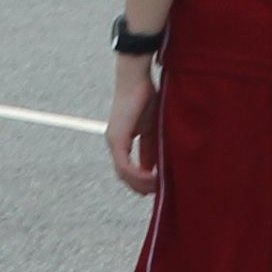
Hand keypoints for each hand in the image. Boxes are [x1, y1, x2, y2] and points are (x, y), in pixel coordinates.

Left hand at [108, 56, 164, 195]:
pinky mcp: (117, 139)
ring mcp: (114, 142)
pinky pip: (125, 165)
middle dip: (140, 187)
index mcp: (122, 140)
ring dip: (140, 183)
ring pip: (123, 173)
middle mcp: (115, 143)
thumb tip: (156, 167)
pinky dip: (138, 174)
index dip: (140, 181)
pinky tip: (152, 178)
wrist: (136, 79)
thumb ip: (152, 147)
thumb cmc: (146, 97)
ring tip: (157, 187)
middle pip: (124, 175)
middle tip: (156, 193)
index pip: (128, 168)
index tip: (155, 188)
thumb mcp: (153, 128)